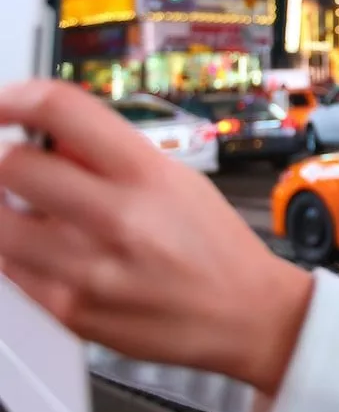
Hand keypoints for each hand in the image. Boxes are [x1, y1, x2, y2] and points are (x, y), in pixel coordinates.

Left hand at [0, 81, 312, 394]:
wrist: (242, 314)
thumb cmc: (216, 245)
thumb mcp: (178, 179)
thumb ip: (113, 155)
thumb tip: (57, 137)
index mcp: (147, 173)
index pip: (62, 111)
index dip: (18, 97)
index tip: (8, 103)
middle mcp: (116, 216)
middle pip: (12, 165)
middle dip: (8, 156)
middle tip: (18, 160)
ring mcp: (88, 267)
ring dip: (6, 205)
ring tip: (32, 207)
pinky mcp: (69, 311)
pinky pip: (10, 268)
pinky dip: (18, 251)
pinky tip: (49, 247)